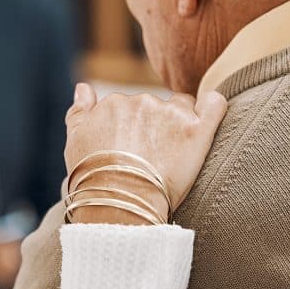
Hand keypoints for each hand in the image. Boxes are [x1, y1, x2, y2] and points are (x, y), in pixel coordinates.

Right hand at [64, 83, 226, 224]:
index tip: (137, 151)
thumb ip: (79, 110)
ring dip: (181, 125)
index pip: (133, 106)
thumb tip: (84, 87)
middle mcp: (141, 101)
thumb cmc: (92, 176)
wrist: (117, 200)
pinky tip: (207, 123)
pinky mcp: (196, 129)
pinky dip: (212, 108)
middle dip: (158, 127)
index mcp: (114, 102)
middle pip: (157, 106)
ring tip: (176, 156)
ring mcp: (170, 113)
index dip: (136, 128)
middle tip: (155, 159)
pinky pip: (214, 104)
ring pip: (183, 107)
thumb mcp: (75, 140)